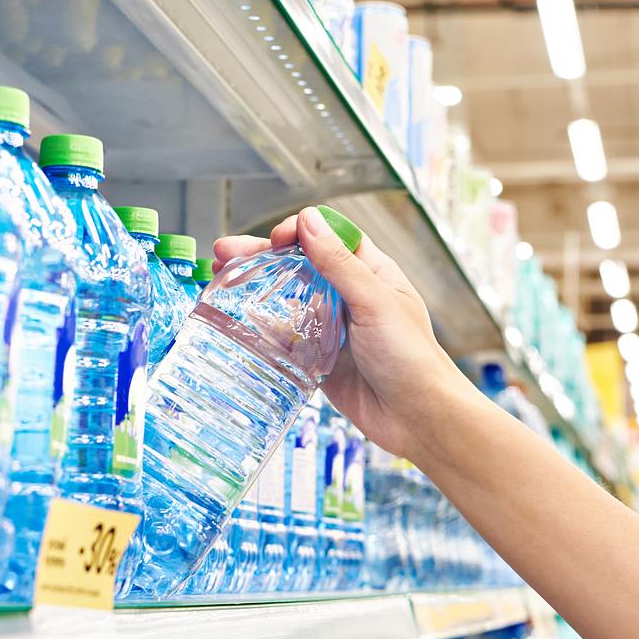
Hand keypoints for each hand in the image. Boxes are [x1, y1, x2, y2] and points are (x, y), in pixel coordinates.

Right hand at [213, 206, 476, 460]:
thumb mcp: (375, 302)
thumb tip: (309, 220)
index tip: (276, 240)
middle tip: (223, 254)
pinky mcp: (318, 360)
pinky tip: (235, 323)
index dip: (297, 232)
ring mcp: (331, 328)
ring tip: (219, 283)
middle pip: (297, 266)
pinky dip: (261, 331)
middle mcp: (348, 296)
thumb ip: (339, 264)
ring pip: (286, 301)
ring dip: (254, 290)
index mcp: (370, 273)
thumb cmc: (411, 358)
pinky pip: (285, 340)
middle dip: (260, 258)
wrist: (419, 419)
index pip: (327, 237)